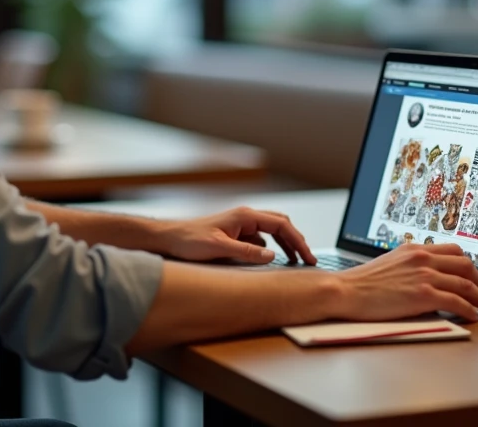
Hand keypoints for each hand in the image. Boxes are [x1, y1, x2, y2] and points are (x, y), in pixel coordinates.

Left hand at [158, 207, 316, 264]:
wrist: (168, 238)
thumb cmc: (188, 240)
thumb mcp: (219, 248)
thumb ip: (247, 252)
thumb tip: (272, 256)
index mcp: (245, 216)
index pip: (282, 225)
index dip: (298, 241)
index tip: (309, 257)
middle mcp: (245, 217)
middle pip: (280, 225)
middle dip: (296, 242)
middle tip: (309, 261)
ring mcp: (240, 225)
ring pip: (271, 232)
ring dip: (285, 245)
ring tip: (296, 262)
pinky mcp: (234, 234)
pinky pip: (259, 239)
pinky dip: (270, 248)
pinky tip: (272, 261)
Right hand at [332, 243, 477, 322]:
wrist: (345, 291)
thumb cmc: (362, 283)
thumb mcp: (389, 264)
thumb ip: (410, 266)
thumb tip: (427, 278)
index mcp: (414, 249)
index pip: (453, 250)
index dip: (470, 265)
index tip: (474, 277)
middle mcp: (422, 258)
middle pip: (466, 264)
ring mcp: (424, 275)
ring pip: (466, 283)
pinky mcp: (423, 294)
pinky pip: (457, 302)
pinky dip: (470, 310)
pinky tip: (473, 316)